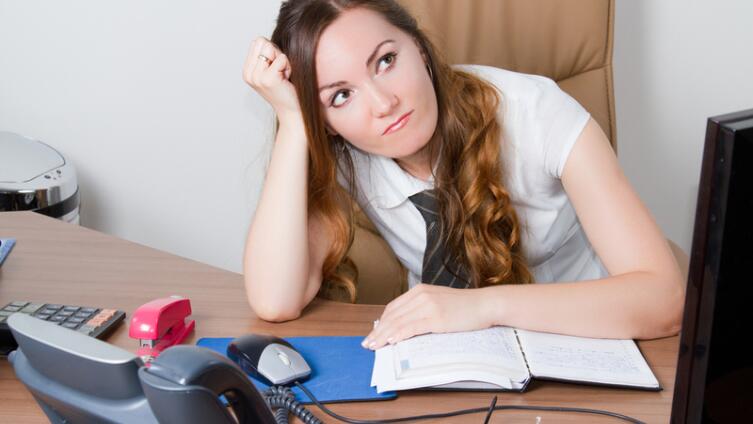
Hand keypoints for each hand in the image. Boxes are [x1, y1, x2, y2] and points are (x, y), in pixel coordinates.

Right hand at [242, 37, 300, 120]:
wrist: (292, 111)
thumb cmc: (285, 89)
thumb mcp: (270, 70)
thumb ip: (264, 55)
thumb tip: (262, 39)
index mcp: (247, 71)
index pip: (257, 41)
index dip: (271, 51)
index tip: (276, 68)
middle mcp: (248, 74)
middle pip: (263, 42)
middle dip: (276, 53)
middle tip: (281, 72)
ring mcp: (257, 77)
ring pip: (271, 48)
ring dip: (283, 60)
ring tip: (283, 76)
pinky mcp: (268, 79)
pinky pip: (282, 58)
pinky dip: (288, 66)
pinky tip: (287, 79)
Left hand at [362, 284, 494, 349]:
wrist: (485, 304)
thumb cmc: (465, 306)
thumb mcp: (439, 302)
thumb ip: (422, 309)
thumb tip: (404, 326)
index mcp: (420, 290)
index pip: (393, 307)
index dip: (381, 322)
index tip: (373, 334)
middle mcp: (421, 295)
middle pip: (392, 315)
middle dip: (378, 331)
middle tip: (367, 344)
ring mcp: (428, 305)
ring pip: (398, 322)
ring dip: (384, 336)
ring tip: (374, 346)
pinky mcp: (436, 317)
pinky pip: (411, 328)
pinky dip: (398, 336)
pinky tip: (390, 342)